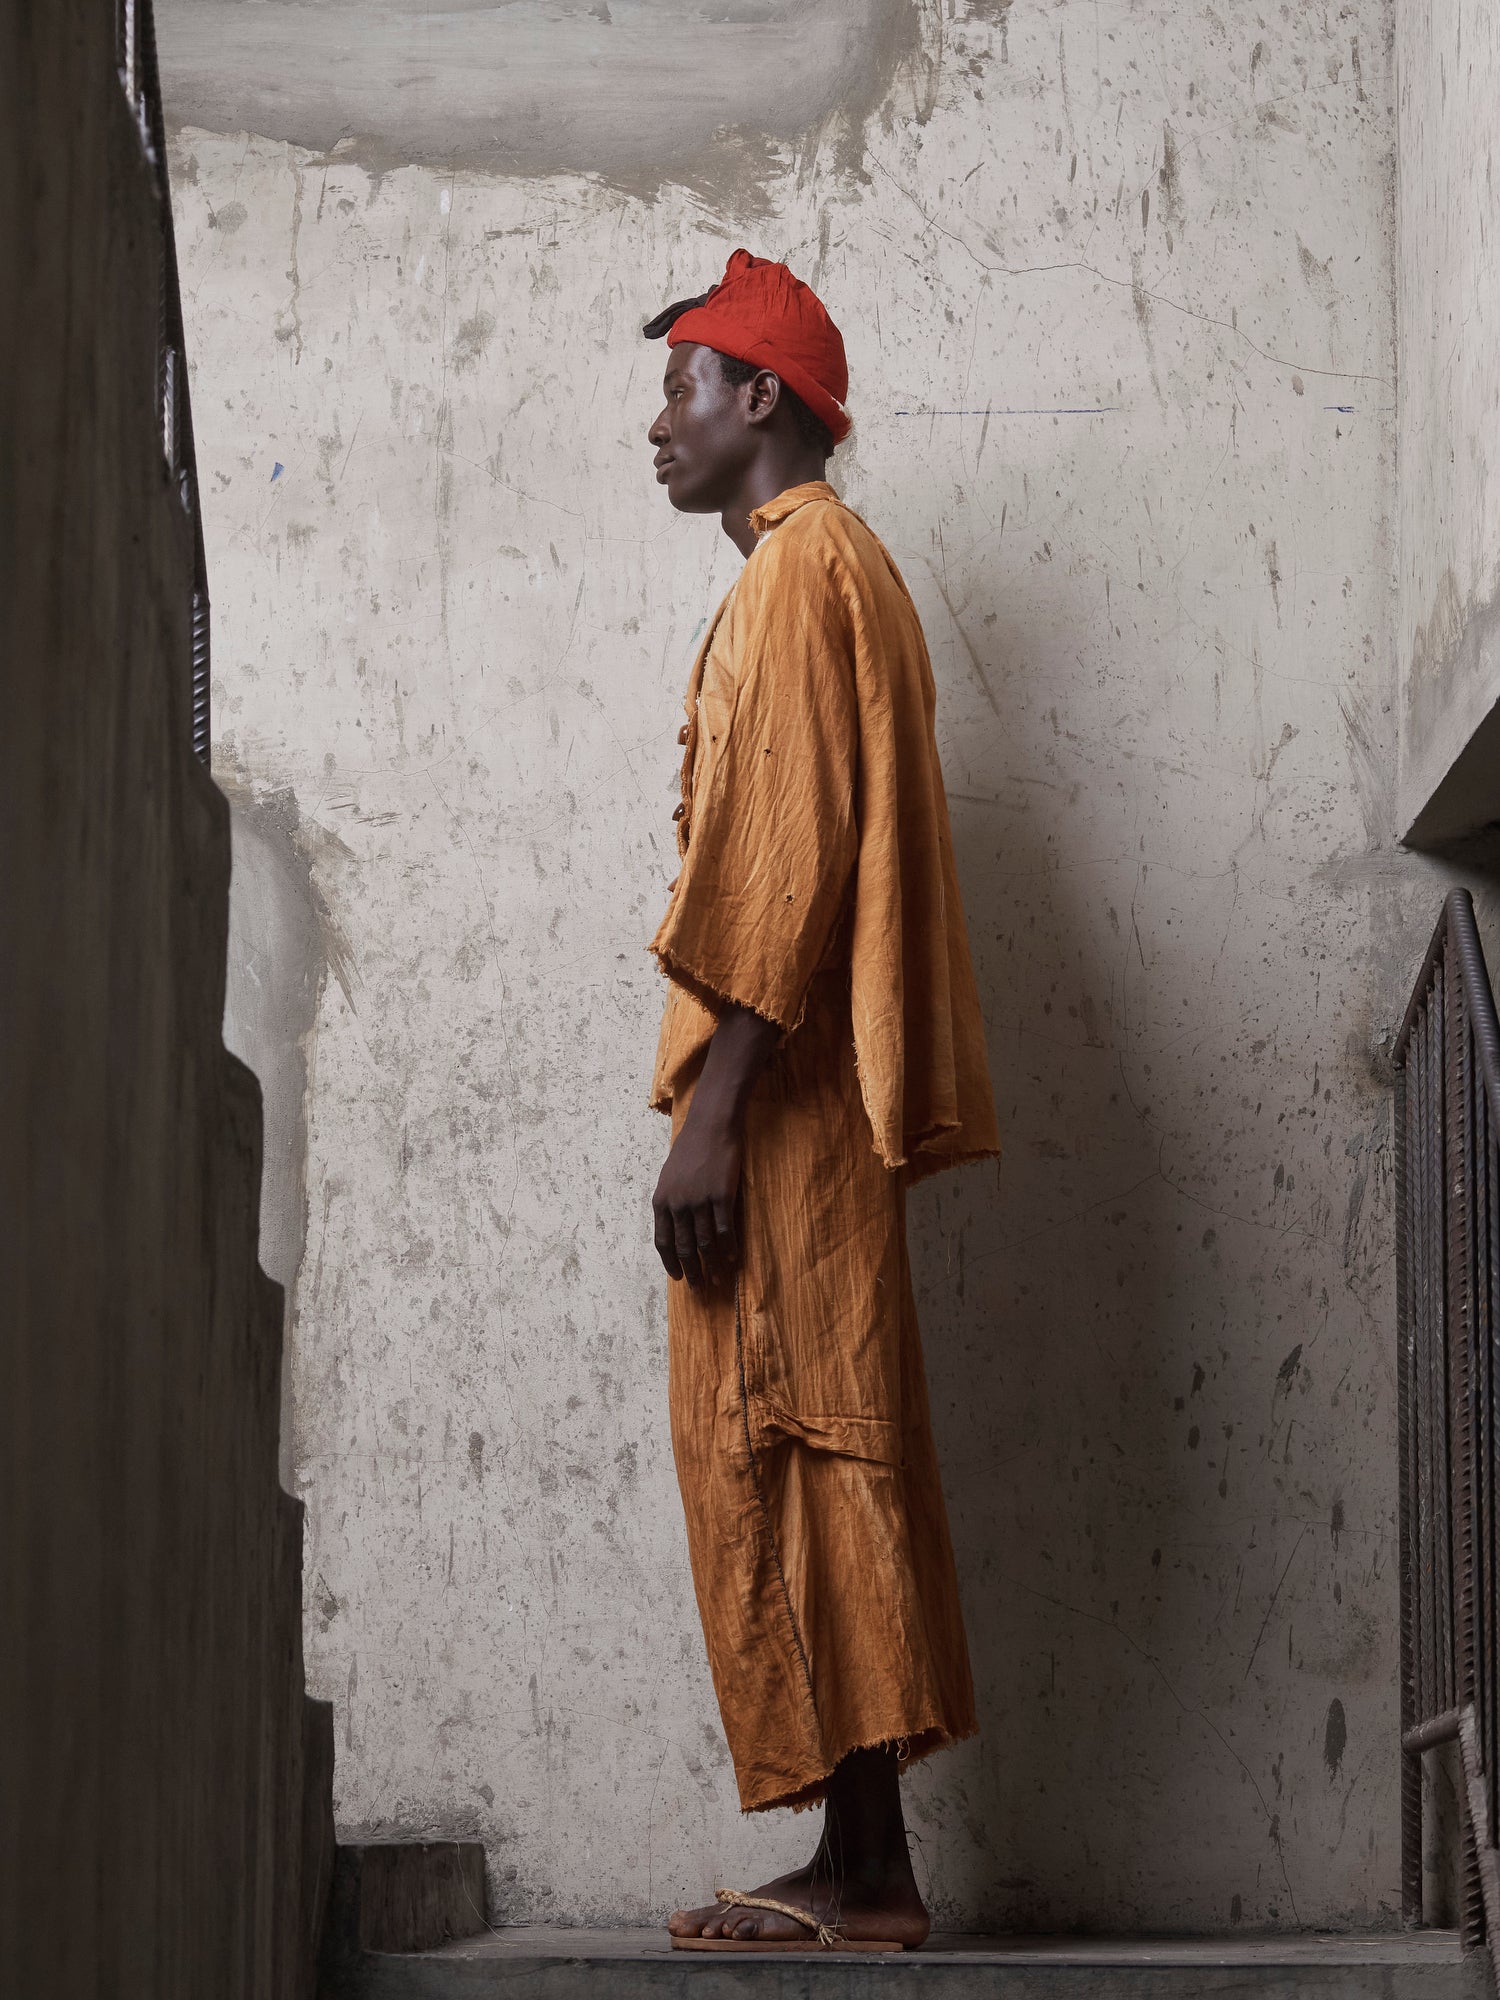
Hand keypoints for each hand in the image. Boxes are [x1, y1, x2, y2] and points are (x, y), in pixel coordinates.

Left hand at [652, 1105, 741, 1288]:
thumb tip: (675, 1227)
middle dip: (692, 1272)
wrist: (710, 1126)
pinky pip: (725, 1231)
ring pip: (706, 1244)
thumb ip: (670, 1202)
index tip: (677, 1278)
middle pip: (685, 1248)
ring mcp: (700, 1202)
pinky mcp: (722, 1197)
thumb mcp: (669, 1176)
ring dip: (712, 1266)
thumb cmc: (690, 1149)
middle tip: (699, 1290)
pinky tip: (733, 1259)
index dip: (671, 1262)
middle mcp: (678, 1205)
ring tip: (719, 1280)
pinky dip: (729, 1248)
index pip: (663, 1242)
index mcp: (662, 1201)